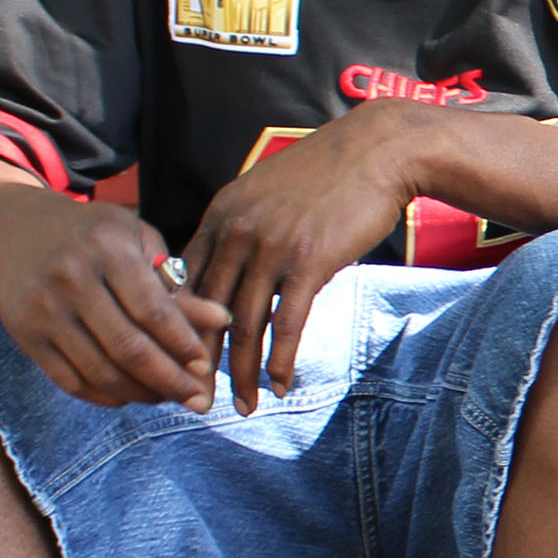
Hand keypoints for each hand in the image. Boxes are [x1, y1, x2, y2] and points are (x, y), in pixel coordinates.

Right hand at [0, 190, 225, 409]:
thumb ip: (176, 283)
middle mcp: (71, 279)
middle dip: (170, 381)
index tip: (205, 366)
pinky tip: (129, 395)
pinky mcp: (25, 335)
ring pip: (101, 372)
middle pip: (129, 349)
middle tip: (197, 400)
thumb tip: (222, 319)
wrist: (20, 230)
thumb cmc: (96, 235)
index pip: (153, 311)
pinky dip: (105, 396)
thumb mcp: (138, 241)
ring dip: (141, 394)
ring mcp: (44, 310)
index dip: (183, 345)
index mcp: (107, 250)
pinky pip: (70, 381)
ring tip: (167, 397)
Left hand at [183, 102, 435, 413]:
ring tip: (244, 406)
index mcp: (220, 215)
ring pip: (244, 324)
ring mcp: (271, 247)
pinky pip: (287, 323)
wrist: (377, 151)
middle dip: (201, 363)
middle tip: (198, 400)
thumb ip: (241, 228)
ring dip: (242, 373)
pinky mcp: (308, 262)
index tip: (182, 361)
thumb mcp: (266, 191)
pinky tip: (280, 385)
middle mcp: (237, 232)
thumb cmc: (328, 174)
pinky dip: (281, 361)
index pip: (185, 282)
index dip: (179, 328)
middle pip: (206, 311)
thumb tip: (231, 272)